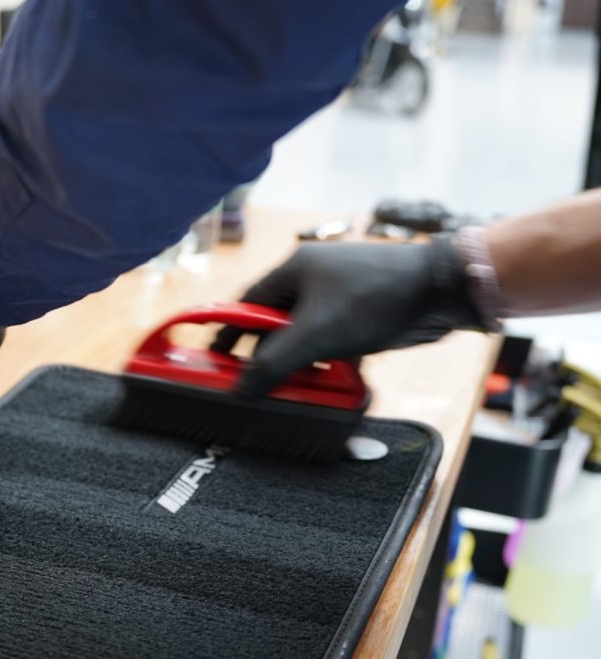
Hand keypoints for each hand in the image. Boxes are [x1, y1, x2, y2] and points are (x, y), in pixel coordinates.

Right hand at [211, 237, 488, 396]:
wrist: (439, 290)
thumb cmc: (376, 298)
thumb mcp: (316, 334)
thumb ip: (274, 363)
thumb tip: (241, 389)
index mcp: (294, 270)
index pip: (248, 305)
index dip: (230, 333)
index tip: (218, 359)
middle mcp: (314, 278)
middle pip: (277, 322)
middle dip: (270, 354)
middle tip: (260, 382)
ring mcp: (341, 295)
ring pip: (307, 334)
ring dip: (302, 361)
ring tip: (299, 385)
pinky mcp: (363, 313)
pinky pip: (334, 340)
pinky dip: (330, 361)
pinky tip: (332, 380)